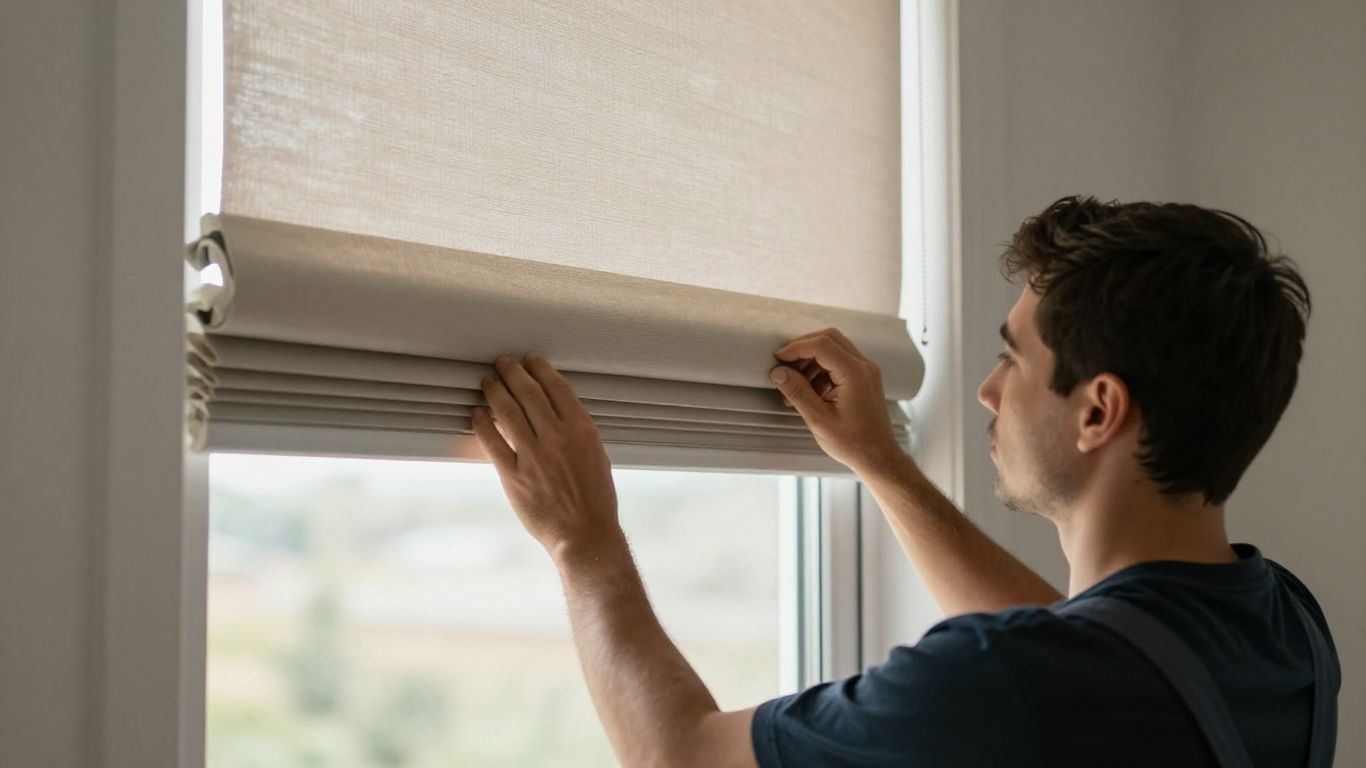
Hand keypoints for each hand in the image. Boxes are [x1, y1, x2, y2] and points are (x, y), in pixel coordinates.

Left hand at [472, 353, 620, 557]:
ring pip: (508, 410)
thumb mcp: (597, 455)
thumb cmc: (595, 499)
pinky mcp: (513, 475)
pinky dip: (482, 423)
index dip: (540, 368)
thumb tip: (559, 412)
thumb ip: (577, 431)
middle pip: (529, 392)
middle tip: (503, 363)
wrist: (584, 534)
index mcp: (582, 430)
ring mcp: (533, 455)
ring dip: (495, 390)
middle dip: (513, 372)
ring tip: (488, 381)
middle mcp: (557, 437)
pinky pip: (491, 441)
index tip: (531, 360)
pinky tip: (477, 413)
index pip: (557, 387)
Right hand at [769, 328, 905, 477]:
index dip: (796, 348)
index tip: (778, 359)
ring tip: (795, 388)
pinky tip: (810, 393)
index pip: (822, 345)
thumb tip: (777, 372)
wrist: (878, 457)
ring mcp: (866, 371)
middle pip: (829, 338)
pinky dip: (821, 371)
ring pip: (834, 349)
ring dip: (811, 362)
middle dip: (803, 349)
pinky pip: (839, 362)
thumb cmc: (853, 443)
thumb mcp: (819, 420)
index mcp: (855, 374)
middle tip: (785, 366)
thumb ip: (798, 392)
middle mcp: (864, 366)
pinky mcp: (864, 378)